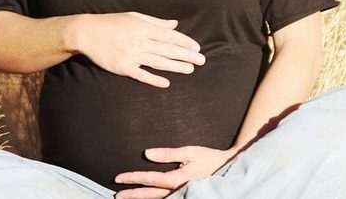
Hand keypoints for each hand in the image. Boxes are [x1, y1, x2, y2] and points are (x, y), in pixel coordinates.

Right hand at [72, 12, 204, 87]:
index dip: (185, 42)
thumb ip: (156, 22)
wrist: (87, 33)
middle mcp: (140, 41)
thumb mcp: (134, 17)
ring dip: (176, 67)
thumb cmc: (112, 23)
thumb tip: (174, 24)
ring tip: (190, 70)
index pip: (169, 36)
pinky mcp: (122, 67)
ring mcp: (131, 55)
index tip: (197, 48)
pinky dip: (154, 79)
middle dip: (186, 55)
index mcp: (144, 28)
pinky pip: (141, 75)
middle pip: (168, 50)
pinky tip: (166, 83)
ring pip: (158, 62)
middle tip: (202, 61)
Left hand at [114, 146, 238, 198]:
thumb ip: (168, 153)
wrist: (228, 168)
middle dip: (133, 194)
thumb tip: (148, 153)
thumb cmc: (209, 158)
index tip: (119, 178)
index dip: (133, 178)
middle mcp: (177, 191)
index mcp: (176, 179)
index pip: (149, 179)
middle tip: (117, 194)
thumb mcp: (190, 151)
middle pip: (149, 194)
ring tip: (127, 198)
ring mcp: (181, 195)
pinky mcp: (185, 195)